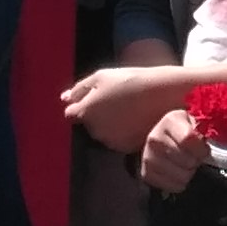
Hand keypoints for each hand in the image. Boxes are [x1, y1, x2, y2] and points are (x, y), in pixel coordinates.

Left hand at [64, 65, 179, 150]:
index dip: (82, 104)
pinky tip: (134, 120)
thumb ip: (80, 89)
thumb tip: (64, 99)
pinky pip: (118, 140)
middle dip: (96, 114)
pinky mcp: (126, 148)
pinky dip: (122, 132)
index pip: (71, 113)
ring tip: (127, 109)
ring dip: (109, 124)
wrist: (162, 96)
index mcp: (85, 112)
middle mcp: (94, 131)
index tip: (97, 97)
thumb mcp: (101, 76)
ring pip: (103, 133)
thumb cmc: (130, 81)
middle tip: (116, 99)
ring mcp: (110, 142)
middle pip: (87, 124)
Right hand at [139, 107, 202, 195]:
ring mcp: (148, 157)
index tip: (204, 149)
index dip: (201, 148)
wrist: (162, 137)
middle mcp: (154, 138)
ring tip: (185, 163)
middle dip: (195, 160)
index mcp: (169, 121)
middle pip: (187, 161)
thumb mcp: (196, 122)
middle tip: (193, 156)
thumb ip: (206, 130)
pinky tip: (177, 171)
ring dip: (188, 172)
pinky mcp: (146, 174)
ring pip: (182, 176)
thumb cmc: (185, 130)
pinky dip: (180, 182)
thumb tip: (219, 139)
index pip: (189, 139)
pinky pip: (174, 186)